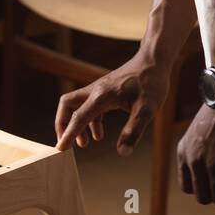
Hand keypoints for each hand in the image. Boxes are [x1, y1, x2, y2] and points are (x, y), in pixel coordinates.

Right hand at [54, 51, 172, 154]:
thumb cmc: (151, 82)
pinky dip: (89, 121)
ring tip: (84, 144)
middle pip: (67, 105)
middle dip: (62, 125)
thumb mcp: (147, 109)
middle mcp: (96, 91)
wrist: (154, 61)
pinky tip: (98, 135)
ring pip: (77, 106)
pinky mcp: (105, 92)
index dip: (68, 134)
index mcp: (102, 95)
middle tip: (66, 143)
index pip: (79, 117)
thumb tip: (123, 152)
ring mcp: (99, 90)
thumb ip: (133, 131)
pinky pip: (90, 107)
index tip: (60, 149)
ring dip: (76, 125)